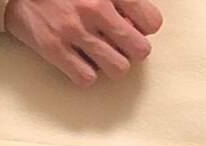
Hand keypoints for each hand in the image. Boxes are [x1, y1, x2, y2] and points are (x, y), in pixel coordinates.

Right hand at [3, 0, 163, 87]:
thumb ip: (117, 0)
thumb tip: (136, 22)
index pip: (151, 22)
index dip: (144, 29)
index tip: (131, 27)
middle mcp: (94, 9)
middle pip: (139, 51)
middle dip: (132, 51)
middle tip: (119, 47)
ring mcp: (74, 32)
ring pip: (118, 69)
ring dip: (112, 66)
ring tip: (101, 57)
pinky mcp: (54, 50)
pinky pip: (87, 78)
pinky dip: (87, 75)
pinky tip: (80, 63)